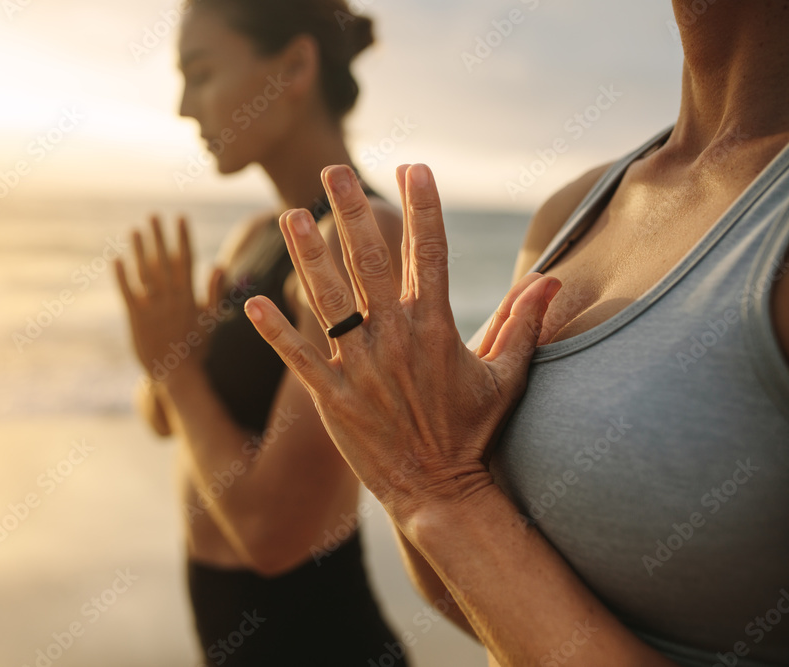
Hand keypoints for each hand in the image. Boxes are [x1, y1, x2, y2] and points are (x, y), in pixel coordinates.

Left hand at [114, 216, 223, 383]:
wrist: (178, 376)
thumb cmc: (196, 347)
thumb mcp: (211, 320)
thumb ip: (214, 292)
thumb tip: (218, 264)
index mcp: (190, 297)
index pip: (186, 261)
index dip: (183, 238)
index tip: (181, 217)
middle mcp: (172, 300)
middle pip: (164, 262)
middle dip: (159, 238)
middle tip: (154, 215)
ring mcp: (154, 309)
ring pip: (146, 274)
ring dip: (140, 251)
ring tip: (135, 230)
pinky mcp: (137, 319)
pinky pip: (128, 294)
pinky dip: (122, 277)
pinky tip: (116, 260)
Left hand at [243, 164, 560, 524]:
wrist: (440, 493)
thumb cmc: (473, 435)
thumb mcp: (506, 377)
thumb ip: (524, 325)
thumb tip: (552, 280)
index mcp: (436, 327)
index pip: (430, 252)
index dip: (421, 207)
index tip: (413, 169)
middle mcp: (395, 337)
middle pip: (371, 261)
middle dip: (351, 211)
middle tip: (332, 171)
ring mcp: (360, 366)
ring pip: (327, 298)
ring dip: (307, 254)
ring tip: (289, 215)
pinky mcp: (331, 397)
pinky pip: (297, 356)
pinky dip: (274, 329)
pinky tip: (252, 301)